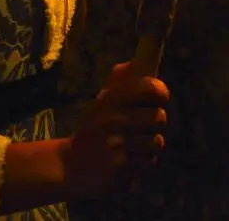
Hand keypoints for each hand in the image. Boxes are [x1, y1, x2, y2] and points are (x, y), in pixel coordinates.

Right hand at [60, 61, 169, 199]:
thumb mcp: (102, 102)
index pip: (151, 87)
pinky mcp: (121, 168)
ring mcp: (117, 145)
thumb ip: (120, 81)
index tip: (158, 98)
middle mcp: (115, 120)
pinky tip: (130, 162)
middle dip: (155, 124)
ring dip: (149, 146)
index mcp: (112, 100)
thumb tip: (136, 61)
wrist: (68, 167)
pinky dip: (143, 164)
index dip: (160, 92)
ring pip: (157, 142)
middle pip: (159, 117)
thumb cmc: (93, 131)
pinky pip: (150, 162)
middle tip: (141, 127)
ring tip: (134, 147)